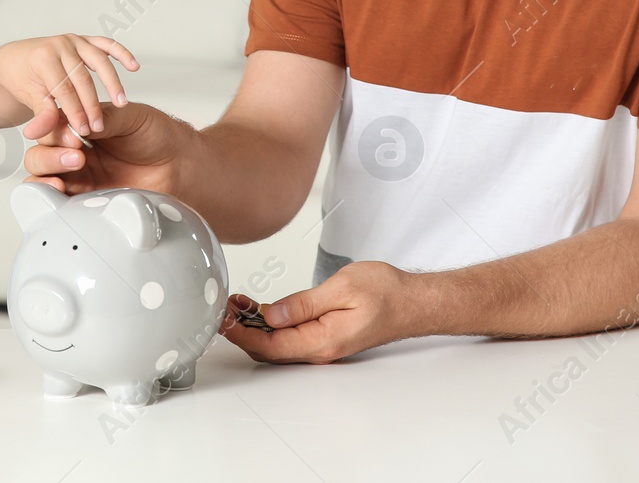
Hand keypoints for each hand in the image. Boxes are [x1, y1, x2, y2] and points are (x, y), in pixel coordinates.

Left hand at [0, 35, 138, 137]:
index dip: (75, 112)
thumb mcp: (27, 98)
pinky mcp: (84, 40)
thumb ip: (40, 114)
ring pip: (99, 60)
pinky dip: (121, 53)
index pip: (64, 90)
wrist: (14, 59)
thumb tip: (38, 134)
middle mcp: (60, 45)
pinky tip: (133, 66)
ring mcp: (74, 40)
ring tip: (121, 103)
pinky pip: (106, 44)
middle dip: (92, 104)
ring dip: (112, 82)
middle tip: (99, 126)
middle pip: (82, 77)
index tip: (84, 131)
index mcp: (43, 58)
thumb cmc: (20, 78)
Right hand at [21, 101, 189, 195]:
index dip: (49, 126)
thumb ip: (102, 117)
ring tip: (73, 168)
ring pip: (42, 177)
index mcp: (81, 127)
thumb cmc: (158, 137)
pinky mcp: (85, 201)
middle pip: (40, 152)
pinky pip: (57, 202)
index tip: (57, 128)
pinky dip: (50, 196)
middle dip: (51, 151)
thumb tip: (77, 119)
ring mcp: (78, 178)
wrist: (180, 167)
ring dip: (47, 172)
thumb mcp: (130, 117)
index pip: (51, 125)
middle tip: (77, 152)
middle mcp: (74, 152)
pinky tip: (63, 190)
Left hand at [220, 262, 413, 363]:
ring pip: (278, 343)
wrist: (413, 302)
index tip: (224, 318)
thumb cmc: (386, 293)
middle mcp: (320, 350)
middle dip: (242, 330)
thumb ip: (303, 304)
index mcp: (322, 341)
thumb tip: (270, 315)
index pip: (270, 345)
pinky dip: (271, 325)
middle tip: (225, 307)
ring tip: (238, 305)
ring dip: (255, 327)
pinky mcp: (324, 337)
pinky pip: (291, 337)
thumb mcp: (342, 288)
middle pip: (269, 349)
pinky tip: (262, 310)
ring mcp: (322, 346)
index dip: (242, 333)